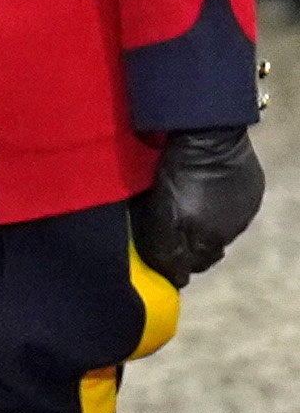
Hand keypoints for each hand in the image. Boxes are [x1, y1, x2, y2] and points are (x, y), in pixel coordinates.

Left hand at [132, 128, 264, 287]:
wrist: (210, 133)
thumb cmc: (178, 172)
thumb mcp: (161, 213)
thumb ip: (166, 250)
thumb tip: (175, 279)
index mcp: (208, 239)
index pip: (191, 267)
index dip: (176, 263)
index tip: (165, 254)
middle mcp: (231, 231)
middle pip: (208, 251)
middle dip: (191, 247)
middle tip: (175, 230)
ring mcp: (246, 211)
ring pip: (222, 232)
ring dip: (207, 227)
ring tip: (192, 208)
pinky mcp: (253, 192)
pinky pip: (235, 210)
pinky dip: (221, 208)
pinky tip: (209, 193)